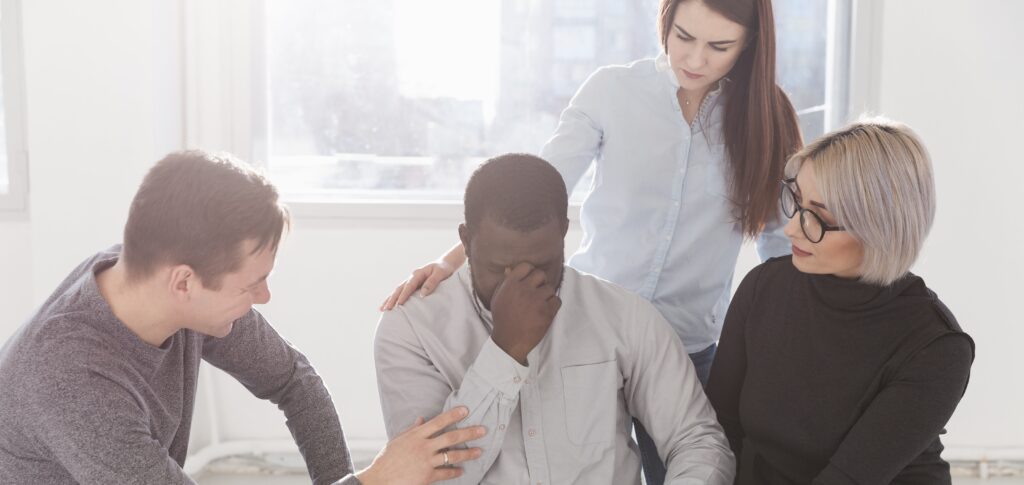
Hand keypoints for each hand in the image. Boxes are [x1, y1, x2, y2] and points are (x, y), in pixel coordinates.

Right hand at [355, 407, 485, 484]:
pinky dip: (454, 472)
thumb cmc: (387, 459)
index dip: (453, 415)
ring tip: (480, 451)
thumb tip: (422, 419)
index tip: (466, 410)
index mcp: (416, 435)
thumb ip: (412, 430)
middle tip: (483, 430)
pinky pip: (445, 473)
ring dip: (468, 454)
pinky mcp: (427, 476)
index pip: (438, 422)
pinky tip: (462, 471)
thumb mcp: (398, 440)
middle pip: (451, 438)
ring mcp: (426, 462)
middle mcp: (423, 446)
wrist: (380, 479)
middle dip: (469, 433)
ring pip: (452, 456)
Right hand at [380, 261, 456, 310]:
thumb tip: (422, 294)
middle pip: (399, 289)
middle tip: (386, 309)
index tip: (399, 304)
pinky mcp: (412, 285)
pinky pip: (401, 292)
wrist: (444, 264)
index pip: (409, 286)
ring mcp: (411, 281)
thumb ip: (432, 282)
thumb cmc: (443, 269)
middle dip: (392, 299)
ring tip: (382, 309)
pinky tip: (389, 304)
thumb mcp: (440, 274)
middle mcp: (412, 277)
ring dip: (390, 299)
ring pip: (398, 290)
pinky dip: (394, 298)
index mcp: (418, 274)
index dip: (404, 295)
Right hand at [490, 262, 561, 364]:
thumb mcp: (498, 298)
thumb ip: (505, 283)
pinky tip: (545, 311)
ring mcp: (536, 301)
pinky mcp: (546, 312)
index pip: (526, 266)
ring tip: (539, 305)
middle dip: (541, 282)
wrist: (509, 341)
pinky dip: (553, 305)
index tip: (530, 280)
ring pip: (550, 288)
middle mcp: (524, 290)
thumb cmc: (503, 319)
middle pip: (541, 274)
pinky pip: (557, 300)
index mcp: (511, 285)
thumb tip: (509, 269)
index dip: (530, 272)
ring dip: (547, 295)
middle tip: (537, 292)